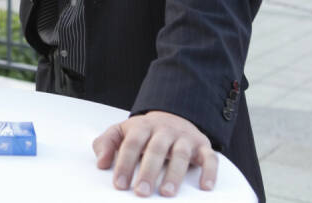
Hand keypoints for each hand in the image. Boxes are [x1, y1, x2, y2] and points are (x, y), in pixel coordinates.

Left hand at [92, 111, 216, 197]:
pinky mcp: (203, 146)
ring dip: (174, 175)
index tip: (119, 184)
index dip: (125, 164)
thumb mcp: (122, 132)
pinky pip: (210, 158)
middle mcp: (165, 130)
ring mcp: (185, 138)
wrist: (174, 118)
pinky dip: (209, 172)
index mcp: (143, 126)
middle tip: (141, 192)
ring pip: (181, 154)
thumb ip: (106, 143)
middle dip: (148, 172)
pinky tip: (205, 187)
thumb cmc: (144, 133)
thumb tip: (101, 163)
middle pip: (156, 149)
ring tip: (167, 193)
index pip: (132, 144)